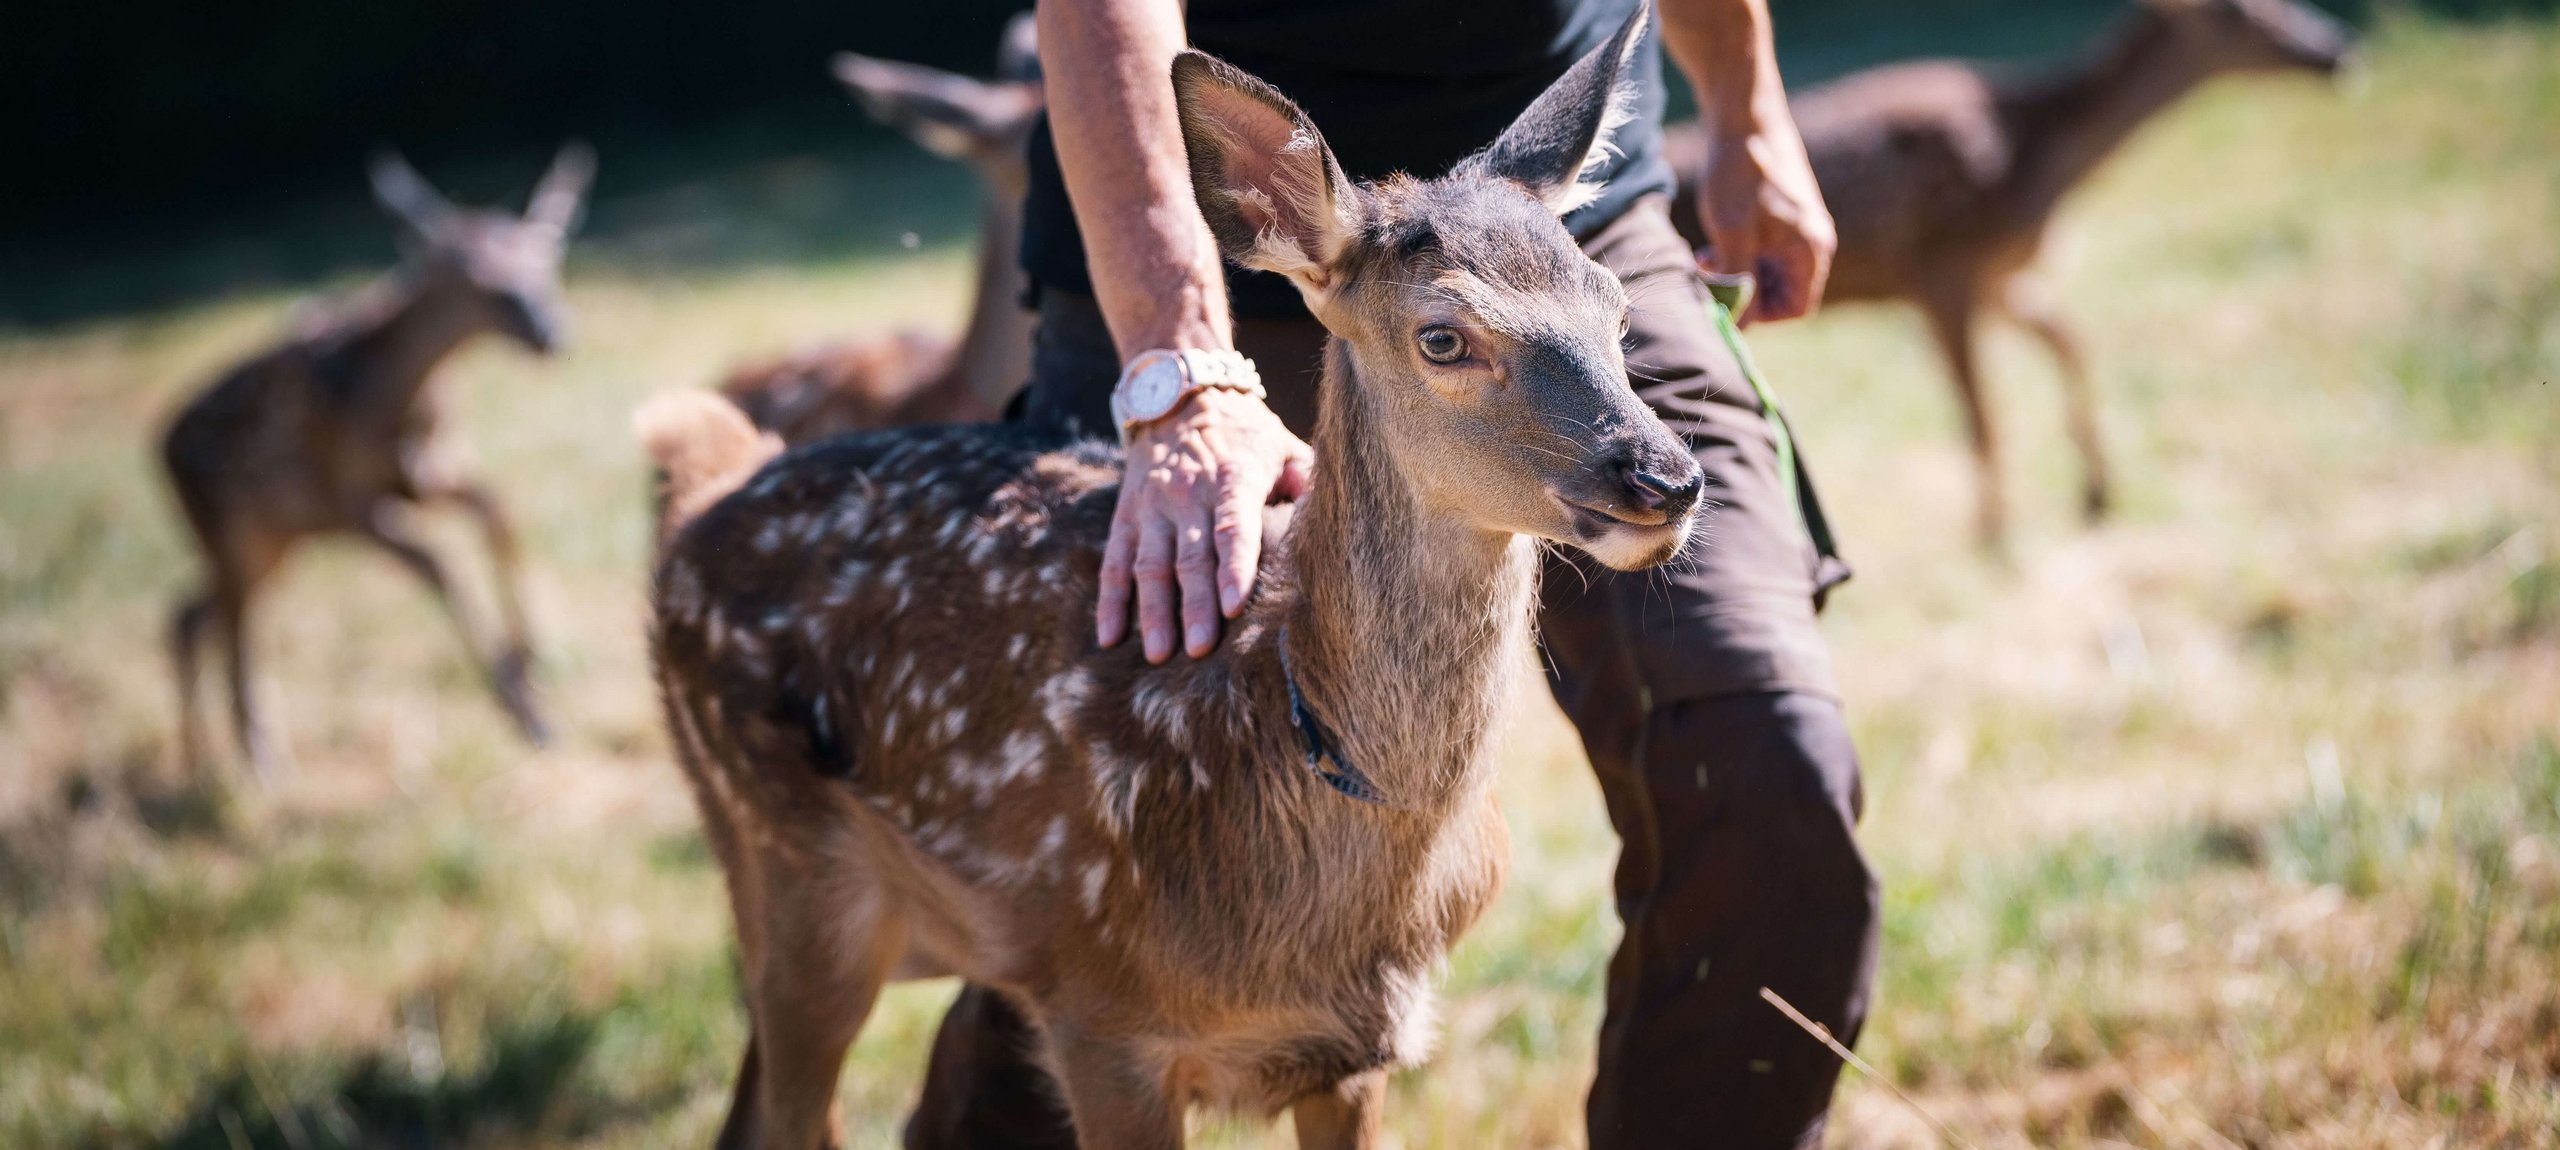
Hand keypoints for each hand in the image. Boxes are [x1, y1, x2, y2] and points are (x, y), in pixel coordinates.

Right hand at [1098, 387, 1313, 661]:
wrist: (1181, 396)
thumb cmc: (1247, 434)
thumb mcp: (1284, 445)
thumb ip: (1308, 483)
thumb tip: (1342, 521)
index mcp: (1232, 478)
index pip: (1233, 527)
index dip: (1235, 568)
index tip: (1235, 608)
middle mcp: (1187, 494)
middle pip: (1189, 556)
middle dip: (1193, 605)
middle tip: (1198, 651)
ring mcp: (1152, 506)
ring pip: (1149, 564)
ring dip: (1152, 611)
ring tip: (1157, 655)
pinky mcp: (1126, 515)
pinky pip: (1114, 561)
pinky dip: (1110, 601)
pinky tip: (1109, 638)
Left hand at [1694, 121, 1835, 323]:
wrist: (1743, 118)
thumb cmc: (1739, 173)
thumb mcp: (1732, 233)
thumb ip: (1736, 281)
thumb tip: (1737, 323)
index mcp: (1811, 250)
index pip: (1795, 309)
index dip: (1758, 315)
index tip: (1724, 301)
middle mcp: (1813, 242)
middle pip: (1781, 293)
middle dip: (1744, 294)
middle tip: (1709, 278)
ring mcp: (1799, 229)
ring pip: (1769, 274)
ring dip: (1738, 276)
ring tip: (1706, 260)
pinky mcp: (1783, 217)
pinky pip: (1764, 253)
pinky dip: (1740, 257)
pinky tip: (1713, 245)